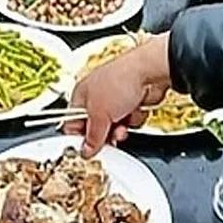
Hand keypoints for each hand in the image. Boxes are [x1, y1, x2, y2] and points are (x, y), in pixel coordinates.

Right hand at [66, 35, 172, 154]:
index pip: (72, 123)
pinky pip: (129, 123)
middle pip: (95, 128)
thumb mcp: (99, 114)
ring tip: (123, 123)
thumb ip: (92, 136)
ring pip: (114, 128)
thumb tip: (86, 150)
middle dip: (104, 135)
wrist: (150, 72)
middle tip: (108, 137)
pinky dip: (133, 120)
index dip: (79, 138)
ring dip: (120, 129)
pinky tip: (134, 112)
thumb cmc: (120, 80)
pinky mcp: (133, 103)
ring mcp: (116, 100)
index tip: (86, 150)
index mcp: (81, 95)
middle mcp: (97, 97)